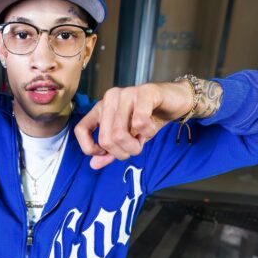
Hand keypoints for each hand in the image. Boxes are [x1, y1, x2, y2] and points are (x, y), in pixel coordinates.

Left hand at [73, 82, 192, 169]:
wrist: (176, 101)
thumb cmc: (150, 119)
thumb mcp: (128, 137)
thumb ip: (111, 151)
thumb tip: (93, 165)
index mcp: (101, 108)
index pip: (80, 130)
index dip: (91, 148)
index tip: (106, 153)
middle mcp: (110, 98)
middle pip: (105, 138)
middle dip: (122, 152)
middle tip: (134, 149)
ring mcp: (126, 93)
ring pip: (119, 133)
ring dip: (135, 146)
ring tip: (142, 140)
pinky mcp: (145, 92)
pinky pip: (139, 122)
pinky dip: (147, 133)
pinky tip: (150, 129)